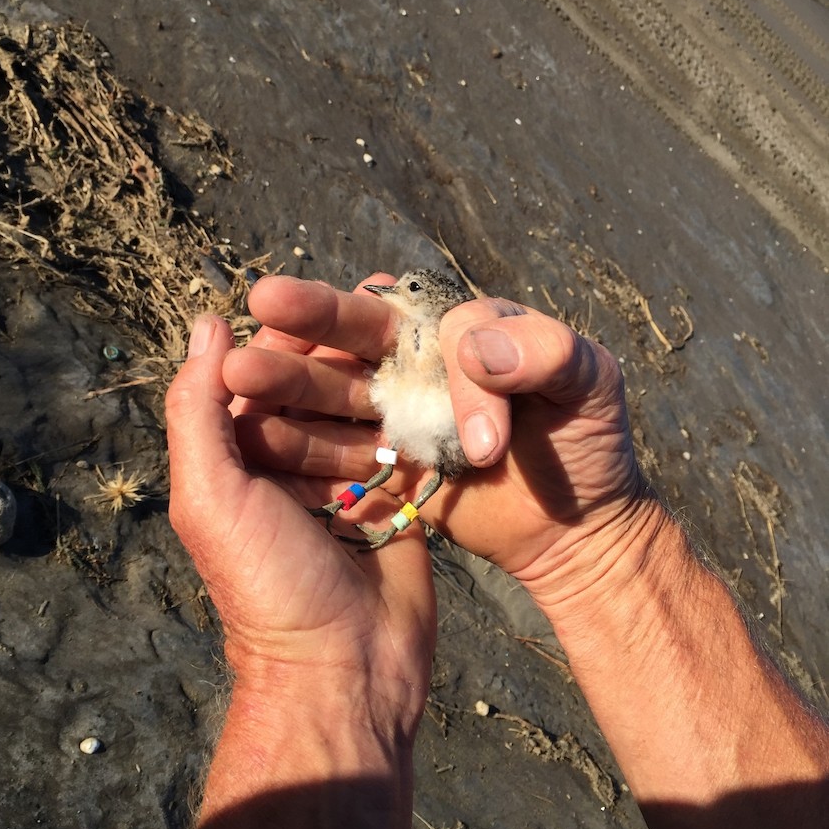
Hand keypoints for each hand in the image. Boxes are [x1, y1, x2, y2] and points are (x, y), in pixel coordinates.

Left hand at [165, 313, 435, 727]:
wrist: (346, 669)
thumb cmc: (267, 584)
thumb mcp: (212, 496)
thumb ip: (198, 412)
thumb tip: (208, 323)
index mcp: (241, 458)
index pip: (260, 376)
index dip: (283, 336)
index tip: (314, 294)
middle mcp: (294, 461)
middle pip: (317, 384)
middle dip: (341, 349)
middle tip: (377, 304)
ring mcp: (351, 476)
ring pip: (365, 404)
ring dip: (384, 374)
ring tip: (414, 333)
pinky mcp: (401, 494)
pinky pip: (408, 438)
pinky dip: (419, 409)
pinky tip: (440, 373)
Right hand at [224, 275, 661, 607]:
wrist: (577, 528)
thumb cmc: (590, 443)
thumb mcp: (591, 383)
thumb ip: (545, 351)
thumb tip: (474, 349)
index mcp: (459, 326)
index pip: (416, 315)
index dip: (406, 343)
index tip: (461, 423)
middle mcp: (417, 360)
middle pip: (352, 330)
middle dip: (309, 315)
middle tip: (265, 300)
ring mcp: (394, 411)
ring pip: (331, 385)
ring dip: (288, 379)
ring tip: (237, 373)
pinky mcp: (380, 462)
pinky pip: (330, 445)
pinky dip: (295, 439)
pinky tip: (253, 431)